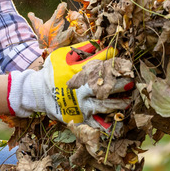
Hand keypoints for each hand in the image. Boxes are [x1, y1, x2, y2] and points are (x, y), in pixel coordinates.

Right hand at [7, 41, 132, 128]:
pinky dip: (108, 125)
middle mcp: (81, 90)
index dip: (113, 62)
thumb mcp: (62, 56)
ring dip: (119, 103)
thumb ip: (82, 50)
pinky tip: (117, 123)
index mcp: (78, 73)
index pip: (100, 65)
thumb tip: (101, 45)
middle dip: (120, 84)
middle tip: (131, 81)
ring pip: (105, 106)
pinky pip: (96, 123)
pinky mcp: (80, 117)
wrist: (38, 92)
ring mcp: (81, 105)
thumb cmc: (52, 72)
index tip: (123, 61)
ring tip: (128, 101)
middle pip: (106, 87)